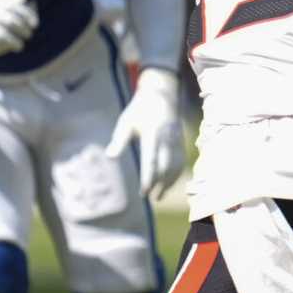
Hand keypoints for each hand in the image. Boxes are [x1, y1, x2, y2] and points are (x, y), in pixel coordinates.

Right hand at [0, 0, 38, 55]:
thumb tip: (24, 0)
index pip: (14, 7)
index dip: (27, 17)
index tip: (34, 24)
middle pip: (9, 21)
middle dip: (23, 30)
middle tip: (28, 35)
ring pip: (0, 35)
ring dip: (13, 42)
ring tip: (20, 46)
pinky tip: (5, 50)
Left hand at [105, 68, 184, 199]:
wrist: (163, 94)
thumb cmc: (140, 109)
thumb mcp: (126, 121)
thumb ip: (119, 140)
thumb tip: (110, 157)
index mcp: (152, 135)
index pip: (151, 161)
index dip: (148, 178)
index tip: (144, 192)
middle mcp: (167, 139)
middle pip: (165, 167)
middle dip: (159, 184)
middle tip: (151, 197)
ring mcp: (176, 141)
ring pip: (176, 166)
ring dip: (169, 182)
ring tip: (160, 195)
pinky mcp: (181, 142)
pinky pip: (181, 162)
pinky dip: (177, 175)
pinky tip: (170, 183)